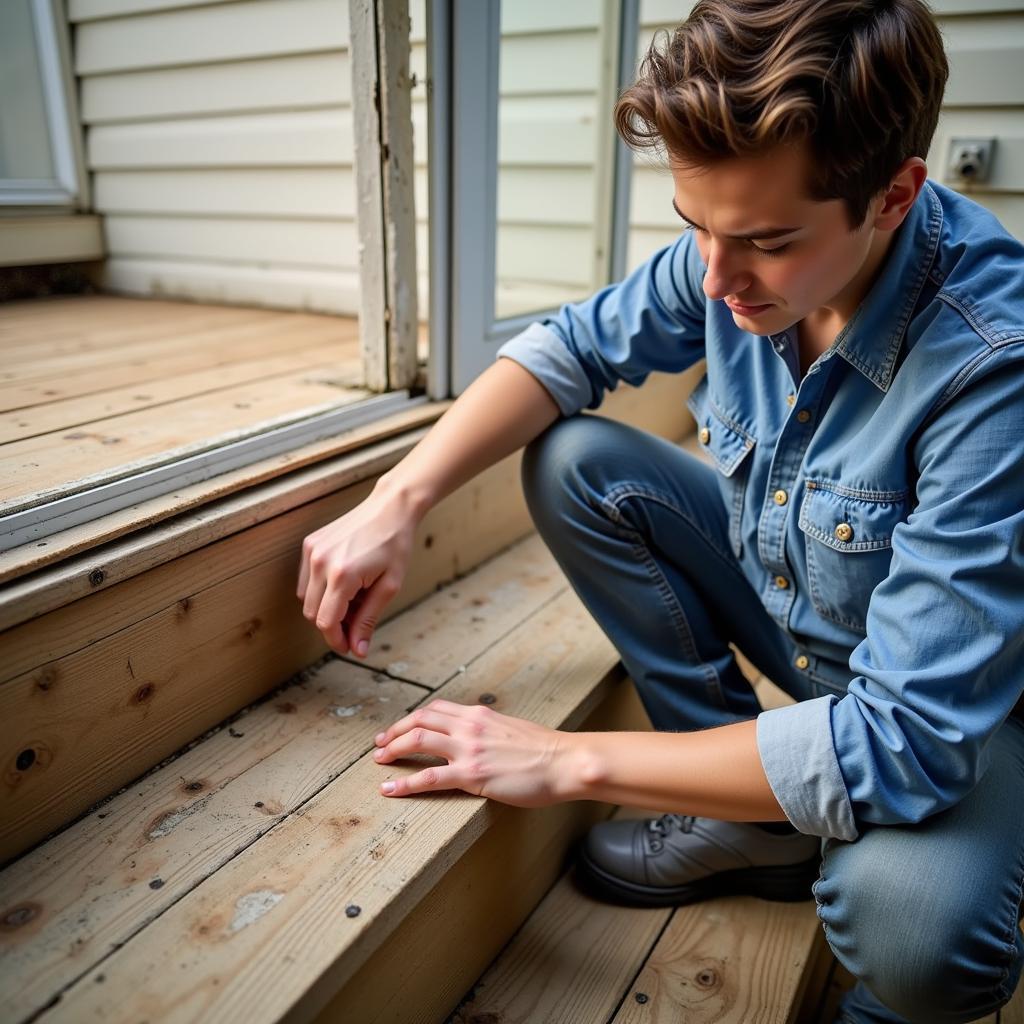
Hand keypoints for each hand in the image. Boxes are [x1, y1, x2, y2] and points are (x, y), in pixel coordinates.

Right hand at [297, 483, 420, 656]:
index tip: (349, 647)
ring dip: (325, 608)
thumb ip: (368, 619)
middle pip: (313, 614)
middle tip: (355, 626)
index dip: (336, 640)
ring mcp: (312, 551)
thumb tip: (358, 650)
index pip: (326, 622)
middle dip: (332, 626)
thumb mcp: (389, 586)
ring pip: (306, 599)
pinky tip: (343, 585)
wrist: (390, 508)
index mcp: (342, 574)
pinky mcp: (309, 544)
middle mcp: (320, 562)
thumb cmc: (395, 545)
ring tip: (354, 601)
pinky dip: (320, 591)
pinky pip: (306, 580)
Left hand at [372, 698, 575, 806]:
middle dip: (394, 731)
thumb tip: (479, 737)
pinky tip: (389, 789)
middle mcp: (469, 726)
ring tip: (378, 761)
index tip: (400, 728)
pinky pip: (428, 777)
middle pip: (419, 720)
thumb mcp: (512, 728)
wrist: (563, 761)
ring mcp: (469, 749)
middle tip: (380, 744)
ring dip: (392, 750)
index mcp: (479, 714)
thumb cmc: (545, 750)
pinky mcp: (472, 775)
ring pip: (417, 741)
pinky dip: (404, 782)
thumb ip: (489, 729)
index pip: (436, 708)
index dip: (413, 718)